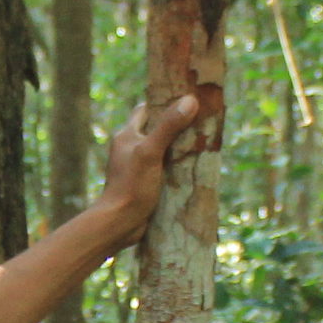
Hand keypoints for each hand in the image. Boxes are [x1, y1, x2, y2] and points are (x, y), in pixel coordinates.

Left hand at [93, 94, 200, 250]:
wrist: (120, 223)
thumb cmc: (131, 185)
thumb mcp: (151, 152)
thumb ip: (168, 127)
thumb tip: (190, 100)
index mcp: (126, 135)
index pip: (145, 110)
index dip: (163, 103)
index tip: (186, 99)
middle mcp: (130, 148)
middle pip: (156, 129)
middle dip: (176, 126)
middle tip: (201, 122)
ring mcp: (137, 167)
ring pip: (161, 150)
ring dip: (179, 148)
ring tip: (203, 143)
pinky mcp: (144, 183)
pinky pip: (163, 168)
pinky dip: (176, 166)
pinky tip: (194, 168)